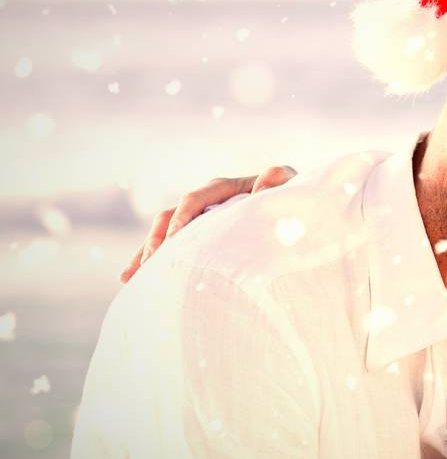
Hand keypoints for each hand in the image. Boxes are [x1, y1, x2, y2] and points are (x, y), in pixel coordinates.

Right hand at [119, 165, 297, 282]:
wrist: (304, 209)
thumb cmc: (299, 197)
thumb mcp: (294, 186)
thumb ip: (280, 181)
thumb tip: (265, 179)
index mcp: (228, 187)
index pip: (196, 198)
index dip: (183, 217)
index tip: (174, 240)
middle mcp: (209, 201)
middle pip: (172, 216)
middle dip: (157, 240)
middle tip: (148, 266)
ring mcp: (204, 219)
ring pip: (166, 232)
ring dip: (147, 252)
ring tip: (130, 277)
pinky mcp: (203, 236)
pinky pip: (173, 247)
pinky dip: (155, 260)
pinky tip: (134, 279)